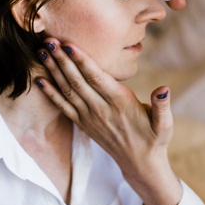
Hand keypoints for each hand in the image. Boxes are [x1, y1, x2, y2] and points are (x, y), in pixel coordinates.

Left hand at [35, 39, 183, 204]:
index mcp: (120, 103)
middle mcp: (101, 110)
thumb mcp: (165, 124)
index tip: (69, 44)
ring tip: (41, 53)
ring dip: (53, 71)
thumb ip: (163, 106)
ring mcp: (90, 118)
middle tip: (48, 40)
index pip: (97, 78)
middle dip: (61, 60)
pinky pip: (64, 107)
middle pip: (77, 82)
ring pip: (67, 91)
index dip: (82, 61)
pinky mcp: (84, 124)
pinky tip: (39, 81)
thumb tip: (164, 90)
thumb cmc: (155, 138)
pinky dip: (51, 93)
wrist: (140, 164)